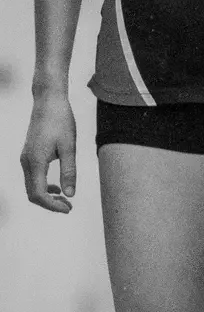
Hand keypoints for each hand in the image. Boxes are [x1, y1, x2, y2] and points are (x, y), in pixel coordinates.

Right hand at [20, 93, 77, 213]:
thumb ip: (69, 171)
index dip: (52, 206)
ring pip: (31, 186)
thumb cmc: (61, 121)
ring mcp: (25, 159)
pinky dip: (44, 186)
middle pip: (33, 194)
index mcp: (35, 162)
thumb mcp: (69, 147)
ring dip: (47, 196)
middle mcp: (26, 162)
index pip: (39, 194)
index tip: (69, 209)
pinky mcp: (29, 155)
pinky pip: (33, 177)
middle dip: (50, 204)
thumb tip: (70, 195)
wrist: (48, 102)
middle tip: (69, 207)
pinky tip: (58, 186)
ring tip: (66, 200)